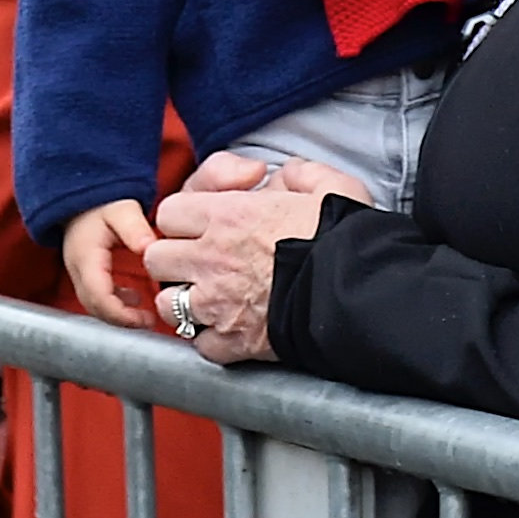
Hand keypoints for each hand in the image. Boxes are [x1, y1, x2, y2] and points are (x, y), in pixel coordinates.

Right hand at [59, 201, 160, 328]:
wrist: (82, 196)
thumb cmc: (102, 202)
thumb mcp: (122, 210)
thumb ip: (136, 229)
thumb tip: (149, 249)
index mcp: (86, 257)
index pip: (99, 297)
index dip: (121, 314)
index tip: (144, 319)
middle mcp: (77, 269)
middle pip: (95, 307)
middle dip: (121, 320)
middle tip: (149, 321)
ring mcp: (78, 273)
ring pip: (94, 306)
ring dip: (118, 315)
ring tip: (144, 316)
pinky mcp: (84, 274)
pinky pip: (96, 298)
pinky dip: (114, 305)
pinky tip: (133, 299)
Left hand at [141, 152, 366, 366]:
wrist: (361, 294)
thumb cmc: (345, 237)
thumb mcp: (328, 184)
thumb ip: (296, 173)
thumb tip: (281, 176)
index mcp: (228, 216)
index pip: (169, 213)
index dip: (184, 218)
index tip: (200, 225)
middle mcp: (212, 259)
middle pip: (157, 258)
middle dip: (173, 259)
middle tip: (198, 262)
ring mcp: (218, 305)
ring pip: (167, 304)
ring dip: (184, 302)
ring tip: (208, 299)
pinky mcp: (233, 343)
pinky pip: (200, 344)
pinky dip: (212, 339)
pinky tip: (229, 329)